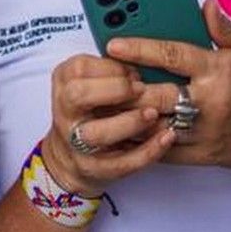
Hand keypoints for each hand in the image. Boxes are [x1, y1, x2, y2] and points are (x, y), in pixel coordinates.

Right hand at [40, 51, 178, 193]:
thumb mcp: (91, 83)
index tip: (132, 70)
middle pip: (78, 95)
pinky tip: (166, 138)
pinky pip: (121, 163)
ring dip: (130, 122)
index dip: (110, 66)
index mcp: (65, 85)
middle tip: (140, 89)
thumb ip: (112, 72)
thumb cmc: (89, 113)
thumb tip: (145, 63)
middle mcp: (66, 112)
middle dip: (114, 89)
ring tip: (154, 114)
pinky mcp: (93, 168)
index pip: (79, 68)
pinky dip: (147, 151)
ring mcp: (76, 143)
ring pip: (98, 133)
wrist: (69, 158)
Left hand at [110, 0, 230, 170]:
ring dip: (128, 114)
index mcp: (218, 70)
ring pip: (155, 124)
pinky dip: (140, 142)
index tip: (113, 44)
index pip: (172, 55)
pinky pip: (162, 151)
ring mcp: (204, 131)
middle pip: (156, 93)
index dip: (139, 48)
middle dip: (126, 87)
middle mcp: (209, 101)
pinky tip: (121, 131)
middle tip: (103, 78)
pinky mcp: (201, 155)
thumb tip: (204, 4)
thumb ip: (222, 29)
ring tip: (104, 103)